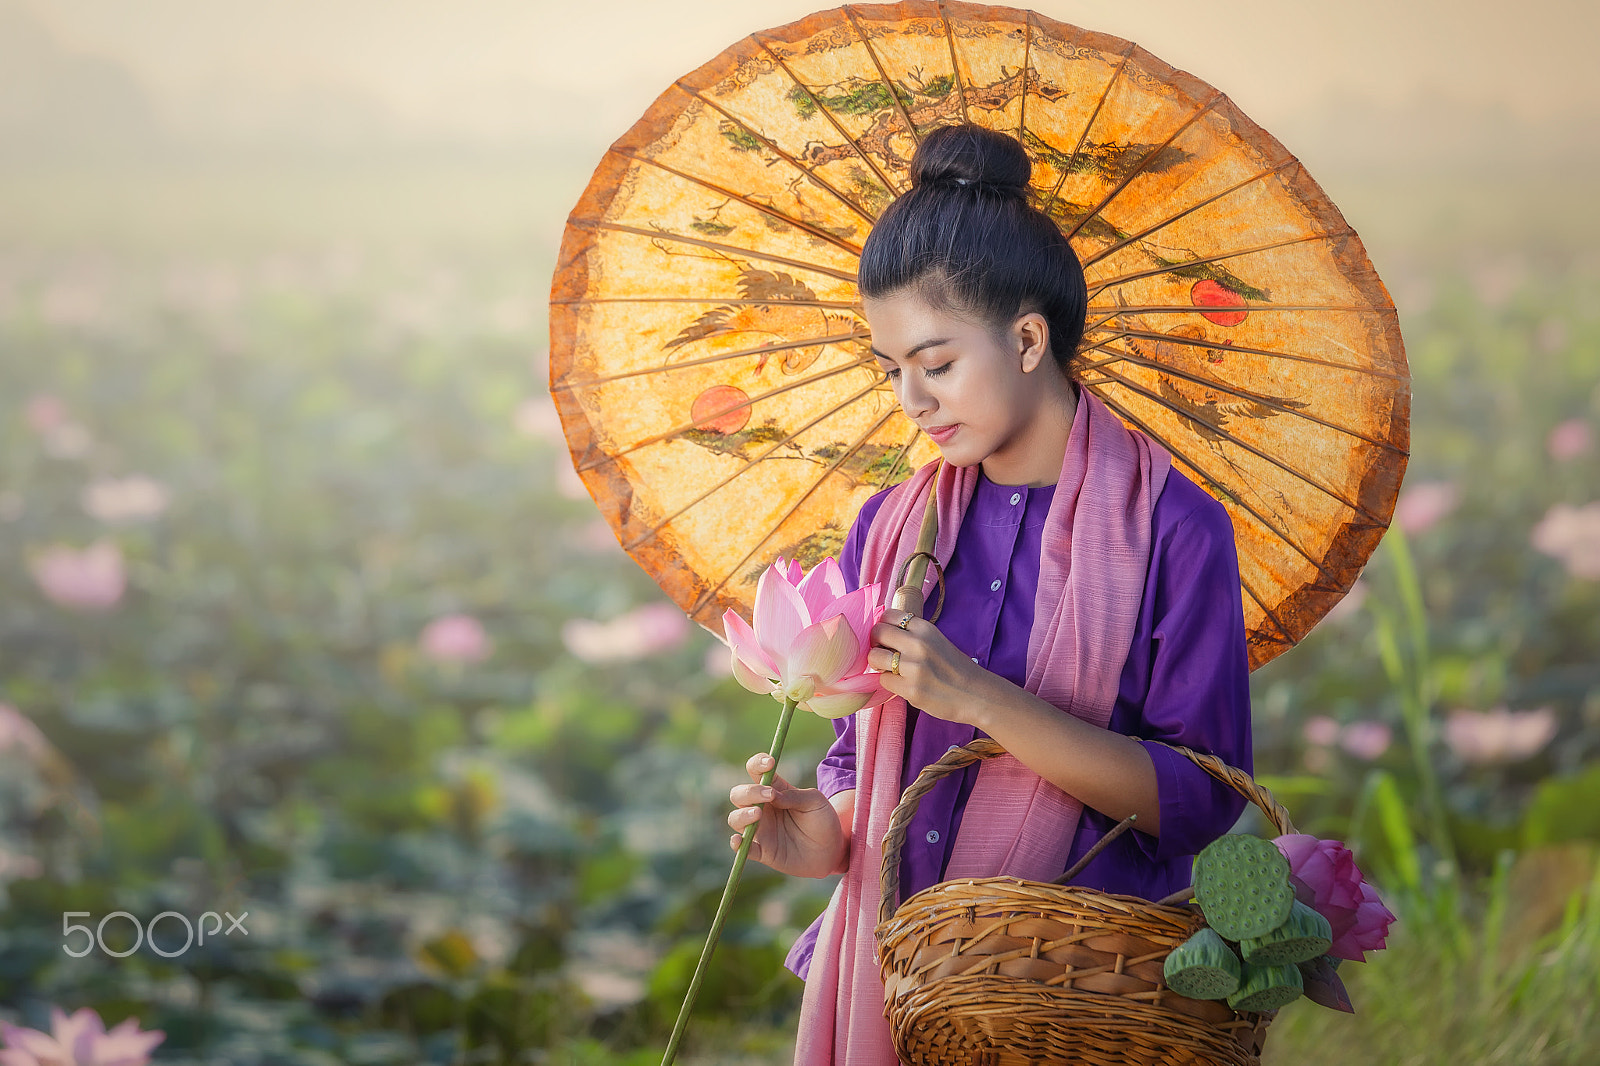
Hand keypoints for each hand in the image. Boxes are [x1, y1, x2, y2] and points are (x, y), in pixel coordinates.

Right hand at [727, 753, 848, 878]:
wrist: (831, 851)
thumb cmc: (822, 821)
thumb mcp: (815, 802)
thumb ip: (794, 796)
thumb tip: (772, 795)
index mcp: (774, 790)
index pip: (756, 771)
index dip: (758, 763)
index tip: (770, 762)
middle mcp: (762, 807)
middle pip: (739, 794)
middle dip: (749, 792)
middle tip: (769, 795)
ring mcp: (760, 829)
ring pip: (735, 818)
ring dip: (743, 814)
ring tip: (758, 814)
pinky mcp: (761, 851)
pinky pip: (743, 848)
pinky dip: (737, 844)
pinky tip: (739, 840)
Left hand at [864, 612, 992, 725]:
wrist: (976, 694)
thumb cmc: (955, 668)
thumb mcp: (936, 641)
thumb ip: (912, 635)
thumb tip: (882, 630)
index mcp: (926, 629)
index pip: (889, 615)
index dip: (883, 625)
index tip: (886, 636)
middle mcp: (918, 644)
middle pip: (878, 633)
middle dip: (875, 643)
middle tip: (883, 652)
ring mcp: (914, 668)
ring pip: (875, 657)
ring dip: (878, 664)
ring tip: (890, 669)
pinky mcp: (911, 690)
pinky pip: (884, 681)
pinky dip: (889, 683)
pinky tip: (903, 684)